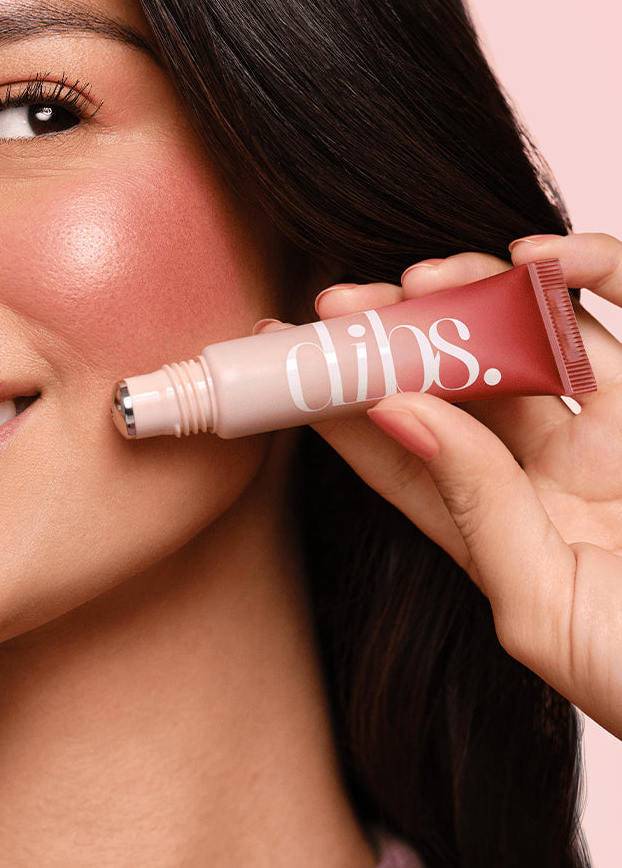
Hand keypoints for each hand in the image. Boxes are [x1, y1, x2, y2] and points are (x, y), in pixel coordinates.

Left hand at [307, 233, 621, 738]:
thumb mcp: (544, 610)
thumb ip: (475, 507)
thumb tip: (400, 410)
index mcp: (493, 530)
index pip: (396, 452)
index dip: (335, 401)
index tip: (280, 353)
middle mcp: (540, 472)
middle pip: (453, 379)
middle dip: (393, 334)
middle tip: (342, 301)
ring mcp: (604, 432)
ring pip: (524, 332)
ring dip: (473, 291)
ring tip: (428, 277)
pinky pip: (621, 313)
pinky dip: (590, 271)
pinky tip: (542, 257)